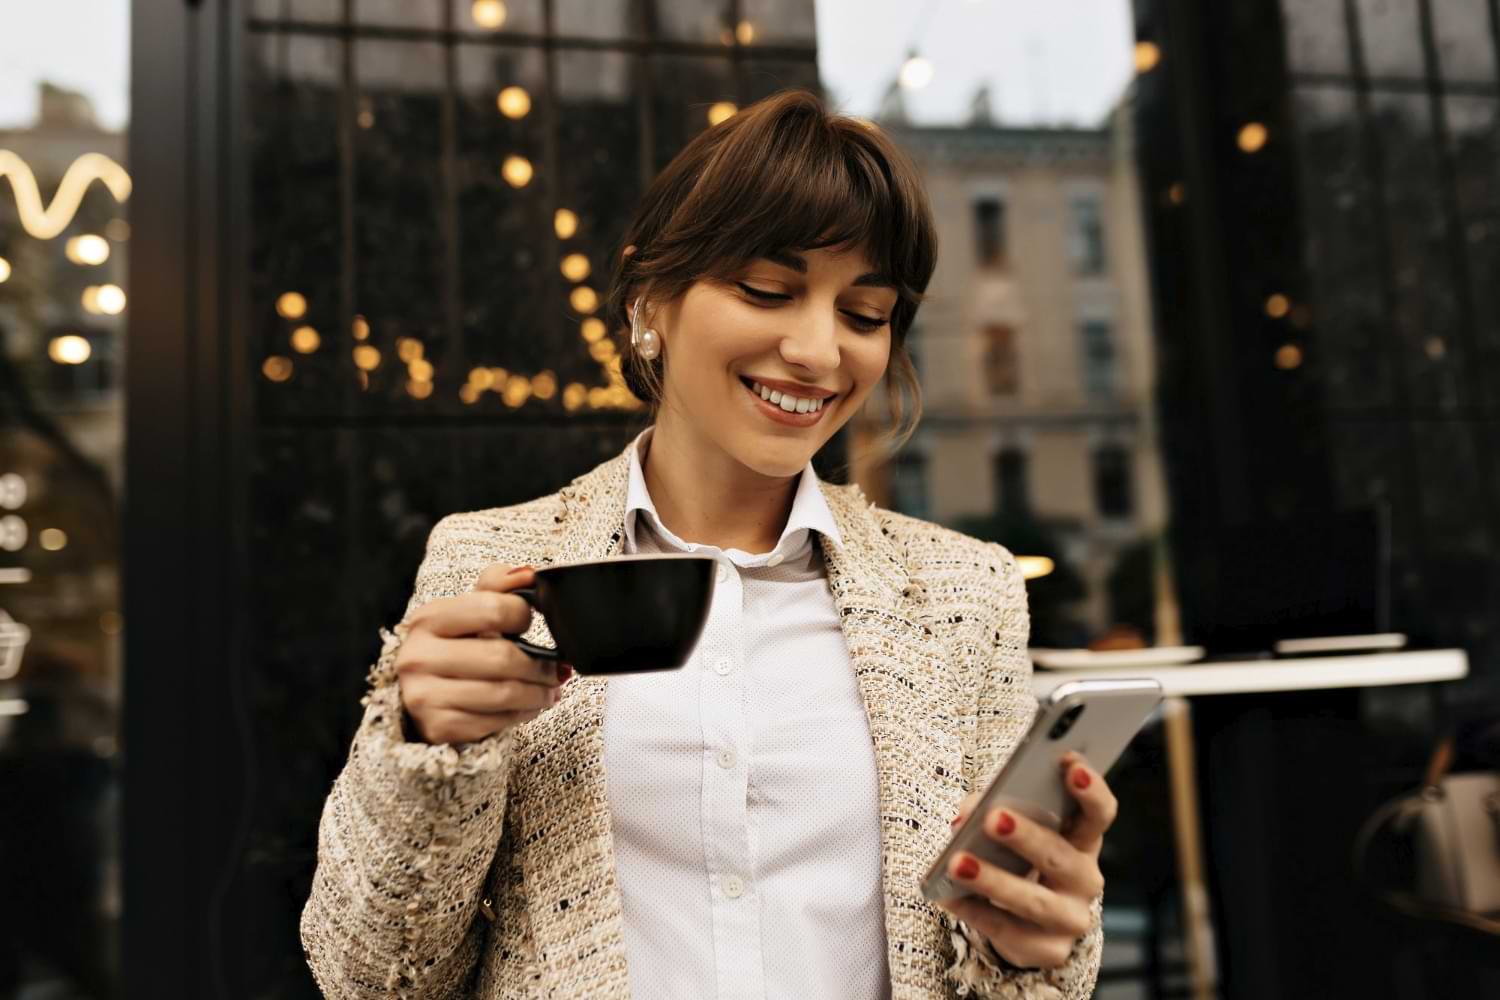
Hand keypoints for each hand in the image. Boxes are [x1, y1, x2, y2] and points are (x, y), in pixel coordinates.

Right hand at [395, 564, 571, 745]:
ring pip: (504, 693)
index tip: (529, 623)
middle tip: (558, 668)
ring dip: (539, 692)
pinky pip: (496, 721)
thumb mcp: (467, 610)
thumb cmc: (453, 646)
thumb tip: (528, 573)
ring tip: (551, 688)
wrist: (420, 694)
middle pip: (503, 657)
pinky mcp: (438, 727)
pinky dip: (523, 714)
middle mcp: (419, 656)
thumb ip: (498, 585)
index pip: (493, 609)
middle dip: (541, 665)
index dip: (522, 615)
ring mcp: (425, 695)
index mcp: (428, 619)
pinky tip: (530, 705)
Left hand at [934, 751, 1115, 969]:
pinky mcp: (1049, 950)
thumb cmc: (1019, 860)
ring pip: (1033, 900)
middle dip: (1026, 836)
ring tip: (956, 863)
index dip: (1090, 789)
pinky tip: (947, 896)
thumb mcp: (1016, 831)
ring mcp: (1071, 918)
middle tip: (993, 818)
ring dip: (993, 880)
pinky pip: (1006, 930)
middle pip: (1061, 856)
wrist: (1029, 924)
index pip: (1099, 814)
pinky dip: (973, 911)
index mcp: (1083, 841)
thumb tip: (965, 816)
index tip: (1068, 762)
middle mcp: (1086, 880)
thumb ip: (993, 811)